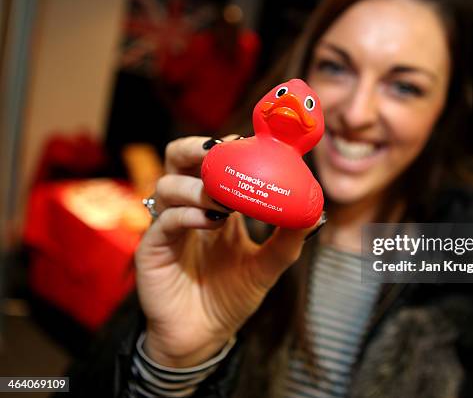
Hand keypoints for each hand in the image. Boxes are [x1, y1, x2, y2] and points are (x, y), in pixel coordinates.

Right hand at [135, 135, 320, 366]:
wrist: (204, 336)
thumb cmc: (230, 297)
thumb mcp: (266, 266)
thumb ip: (287, 239)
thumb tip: (315, 212)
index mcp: (212, 205)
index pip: (210, 161)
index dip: (226, 146)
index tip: (250, 141)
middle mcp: (186, 208)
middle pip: (177, 159)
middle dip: (197, 148)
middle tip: (223, 151)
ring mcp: (166, 228)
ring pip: (167, 186)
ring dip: (198, 187)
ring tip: (225, 201)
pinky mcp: (151, 250)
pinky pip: (163, 222)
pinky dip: (187, 215)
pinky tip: (212, 222)